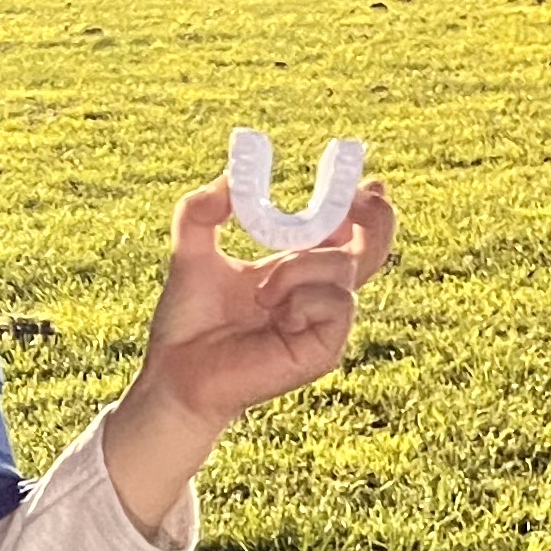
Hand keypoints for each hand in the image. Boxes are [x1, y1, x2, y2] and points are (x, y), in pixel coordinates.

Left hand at [99, 170, 396, 535]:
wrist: (174, 374)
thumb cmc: (188, 323)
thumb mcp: (191, 254)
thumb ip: (202, 211)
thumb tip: (232, 176)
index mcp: (297, 270)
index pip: (346, 233)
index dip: (363, 206)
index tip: (365, 181)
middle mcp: (318, 293)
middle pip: (373, 246)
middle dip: (376, 216)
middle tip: (360, 196)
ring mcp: (325, 322)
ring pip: (344, 267)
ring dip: (300, 266)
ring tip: (261, 293)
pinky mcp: (324, 349)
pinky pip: (338, 302)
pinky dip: (304, 297)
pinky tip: (275, 313)